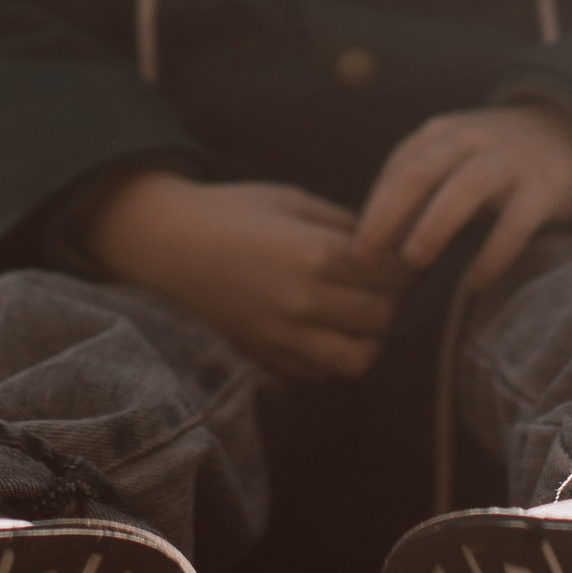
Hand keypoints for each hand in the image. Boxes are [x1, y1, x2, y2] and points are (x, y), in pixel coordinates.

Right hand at [85, 170, 397, 380]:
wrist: (167, 244)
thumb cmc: (232, 212)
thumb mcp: (293, 200)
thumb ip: (344, 224)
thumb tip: (391, 243)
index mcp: (313, 254)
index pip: (390, 272)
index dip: (404, 262)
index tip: (401, 253)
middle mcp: (302, 302)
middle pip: (382, 315)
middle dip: (391, 296)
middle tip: (382, 279)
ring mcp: (283, 336)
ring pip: (359, 357)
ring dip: (369, 335)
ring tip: (359, 311)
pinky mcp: (267, 357)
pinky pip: (322, 372)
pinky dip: (335, 354)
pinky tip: (327, 327)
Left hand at [356, 100, 571, 293]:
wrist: (566, 133)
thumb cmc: (491, 159)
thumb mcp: (451, 159)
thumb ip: (417, 189)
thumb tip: (376, 242)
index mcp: (441, 134)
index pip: (398, 169)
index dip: (373, 210)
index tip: (355, 252)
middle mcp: (471, 140)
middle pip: (419, 172)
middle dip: (387, 216)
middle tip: (367, 260)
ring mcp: (509, 161)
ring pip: (466, 187)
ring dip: (434, 223)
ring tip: (413, 261)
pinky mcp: (543, 188)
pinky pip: (516, 222)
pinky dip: (493, 253)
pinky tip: (476, 282)